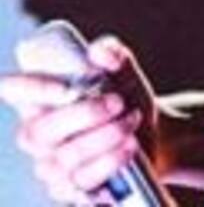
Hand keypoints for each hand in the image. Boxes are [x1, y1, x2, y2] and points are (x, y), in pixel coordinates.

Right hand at [0, 35, 157, 203]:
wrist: (151, 133)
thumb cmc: (126, 99)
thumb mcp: (125, 73)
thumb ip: (114, 56)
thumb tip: (98, 51)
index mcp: (42, 99)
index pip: (14, 90)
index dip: (28, 89)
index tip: (64, 88)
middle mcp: (37, 135)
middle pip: (41, 132)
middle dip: (86, 114)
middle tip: (119, 102)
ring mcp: (49, 166)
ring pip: (66, 157)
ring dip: (107, 135)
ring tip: (132, 121)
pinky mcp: (68, 190)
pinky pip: (82, 181)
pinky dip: (111, 161)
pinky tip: (130, 147)